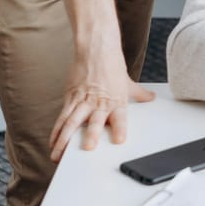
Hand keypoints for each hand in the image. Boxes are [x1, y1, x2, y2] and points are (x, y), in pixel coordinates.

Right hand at [49, 45, 154, 160]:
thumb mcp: (128, 82)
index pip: (120, 116)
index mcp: (116, 100)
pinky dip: (57, 131)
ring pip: (72, 122)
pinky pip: (62, 117)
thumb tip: (151, 97)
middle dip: (92, 134)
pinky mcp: (71, 98)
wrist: (97, 50)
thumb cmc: (112, 66)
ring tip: (59, 155)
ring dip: (65, 140)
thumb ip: (139, 94)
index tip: (119, 140)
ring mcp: (83, 100)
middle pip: (95, 120)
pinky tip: (53, 142)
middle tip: (88, 147)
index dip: (120, 128)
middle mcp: (100, 102)